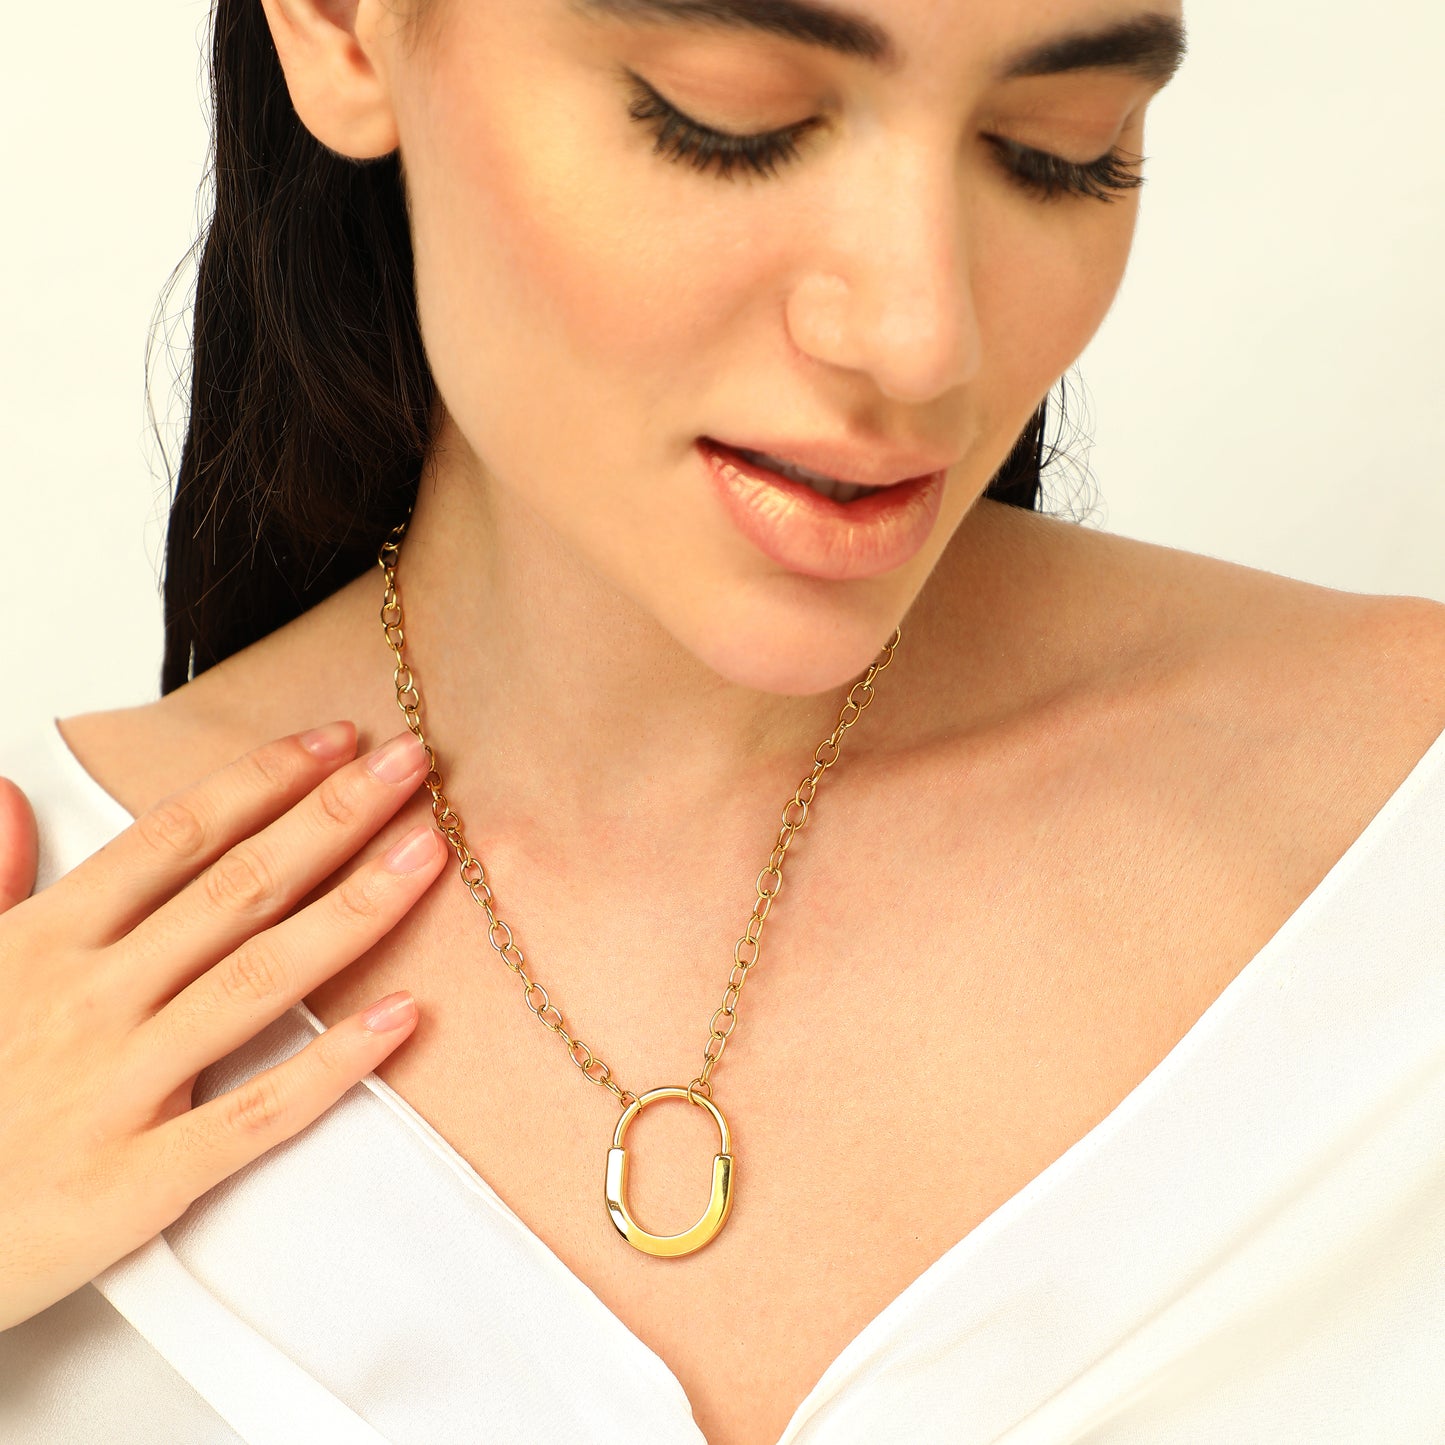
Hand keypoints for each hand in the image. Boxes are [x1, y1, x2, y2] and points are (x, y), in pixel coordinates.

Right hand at [0, 722, 446, 1331]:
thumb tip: (11, 792)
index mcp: (45, 945)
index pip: (176, 837)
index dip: (264, 781)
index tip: (338, 741)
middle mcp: (90, 1002)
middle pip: (237, 888)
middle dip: (333, 817)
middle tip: (411, 766)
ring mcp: (119, 1088)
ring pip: (260, 980)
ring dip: (353, 909)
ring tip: (426, 854)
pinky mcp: (139, 1180)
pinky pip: (258, 1113)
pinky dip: (335, 1064)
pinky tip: (404, 1016)